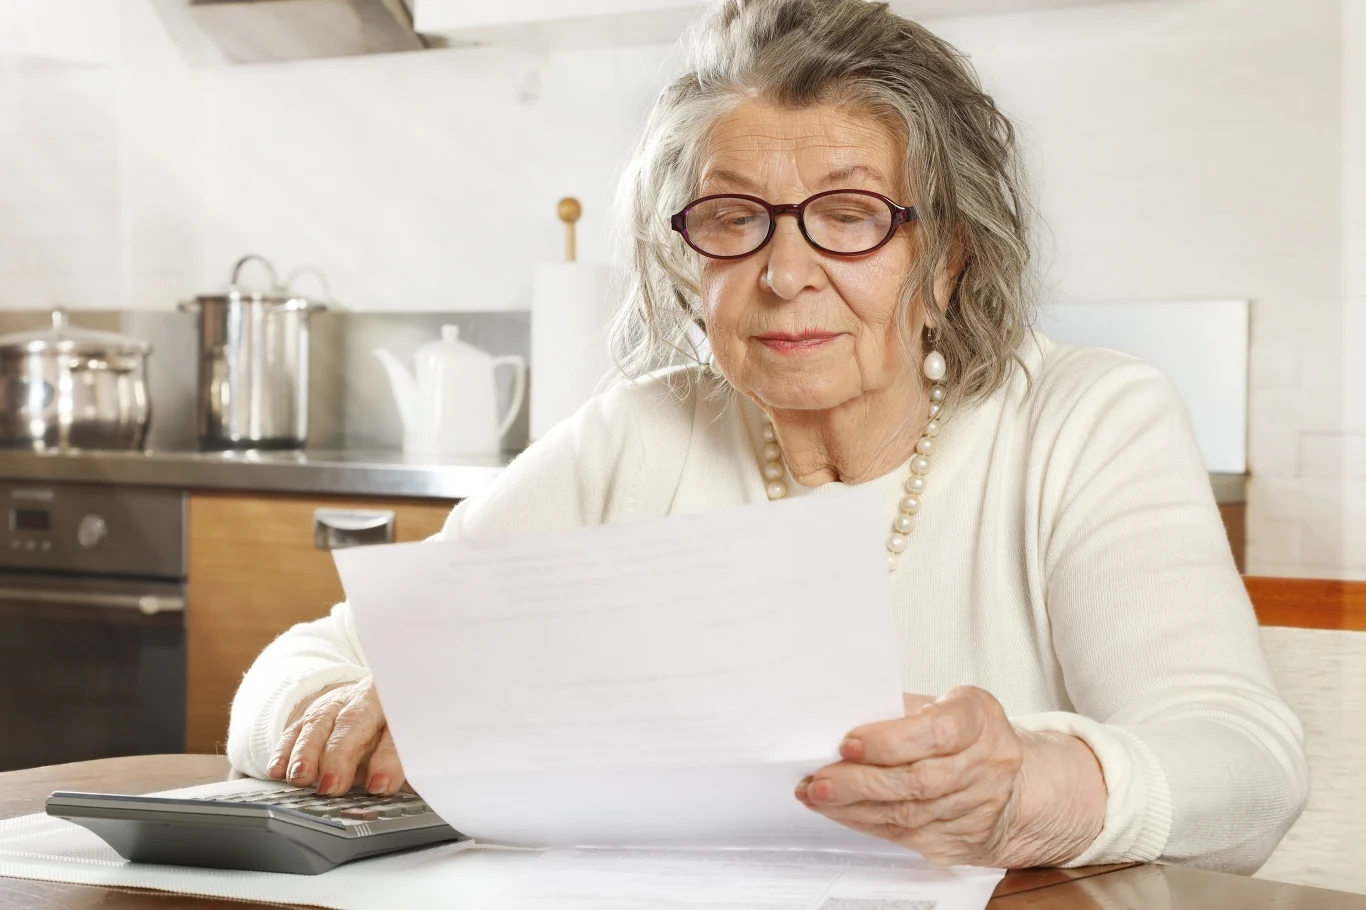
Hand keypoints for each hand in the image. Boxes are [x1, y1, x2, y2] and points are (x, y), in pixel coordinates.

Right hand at [265, 677, 406, 796]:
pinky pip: (294, 730)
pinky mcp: (310, 714)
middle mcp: (366, 700)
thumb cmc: (397, 729)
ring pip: (319, 724)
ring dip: (307, 753)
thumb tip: (418, 791)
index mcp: (400, 706)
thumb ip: (409, 766)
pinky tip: (277, 770)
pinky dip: (284, 751)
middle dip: (340, 756)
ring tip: (301, 779)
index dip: (387, 760)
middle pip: (353, 723)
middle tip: (332, 786)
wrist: (376, 700)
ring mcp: (336, 704)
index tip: (380, 787)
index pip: (396, 731)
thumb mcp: (410, 745)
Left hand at [795, 687, 1104, 866]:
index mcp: (979, 718)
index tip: (846, 744)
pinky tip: (841, 812)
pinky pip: (907, 835)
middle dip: (860, 782)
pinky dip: (867, 823)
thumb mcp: (938, 703)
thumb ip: (896, 709)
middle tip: (820, 779)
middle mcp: (987, 763)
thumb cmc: (961, 732)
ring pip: (909, 814)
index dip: (887, 741)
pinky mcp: (962, 839)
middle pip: (918, 780)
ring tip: (818, 795)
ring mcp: (978, 806)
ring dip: (854, 807)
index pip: (935, 732)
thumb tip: (837, 717)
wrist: (1007, 779)